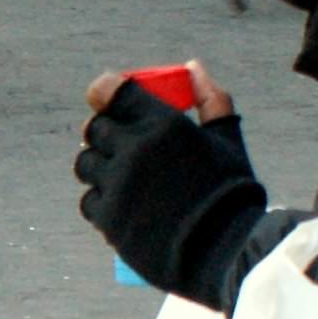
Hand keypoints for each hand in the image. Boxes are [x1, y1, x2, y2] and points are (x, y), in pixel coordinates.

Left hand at [75, 77, 269, 303]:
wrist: (228, 251)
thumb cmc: (232, 193)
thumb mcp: (227, 140)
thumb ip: (211, 99)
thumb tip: (192, 67)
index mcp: (162, 124)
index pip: (108, 90)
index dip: (103, 92)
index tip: (109, 100)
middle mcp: (134, 150)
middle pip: (94, 129)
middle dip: (103, 133)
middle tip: (118, 144)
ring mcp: (118, 186)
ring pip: (85, 165)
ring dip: (97, 167)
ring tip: (119, 177)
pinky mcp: (109, 219)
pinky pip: (89, 201)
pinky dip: (100, 201)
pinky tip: (119, 204)